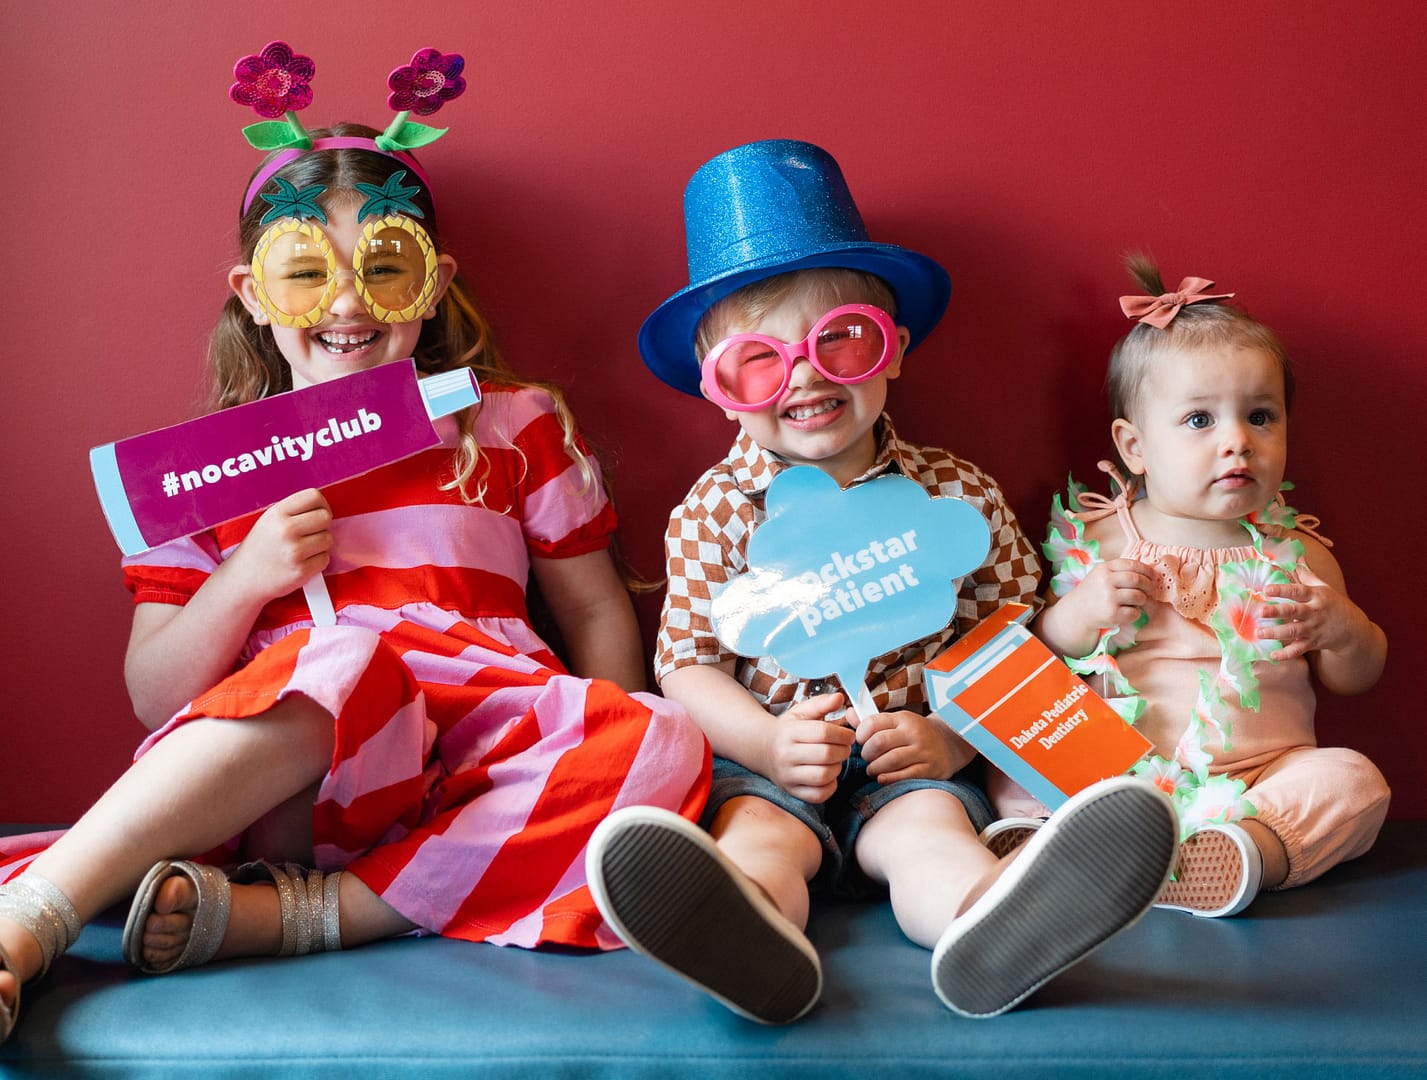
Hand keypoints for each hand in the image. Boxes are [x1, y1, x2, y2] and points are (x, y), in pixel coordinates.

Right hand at [222, 488, 333, 605]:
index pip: (314, 496)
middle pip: (325, 517)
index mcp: (277, 513)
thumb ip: (293, 512)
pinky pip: (325, 559)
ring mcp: (294, 551)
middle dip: (322, 525)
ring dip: (321, 545)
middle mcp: (286, 530)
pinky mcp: (301, 571)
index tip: (317, 513)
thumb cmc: (260, 549)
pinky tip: (302, 562)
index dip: (321, 505)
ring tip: (304, 549)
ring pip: (328, 538)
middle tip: (311, 534)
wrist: (242, 579)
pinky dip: (318, 561)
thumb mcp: (268, 521)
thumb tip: (323, 508)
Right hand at [765, 693, 855, 803]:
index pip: (823, 733)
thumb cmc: (788, 730)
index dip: (843, 734)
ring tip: (836, 760)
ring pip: (824, 775)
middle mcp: (785, 755)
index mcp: (788, 732)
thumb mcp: (801, 712)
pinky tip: (829, 775)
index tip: (849, 735)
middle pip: (826, 754)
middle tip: (846, 748)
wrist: (763, 749)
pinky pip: (818, 795)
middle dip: (843, 750)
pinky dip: (830, 786)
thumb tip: (840, 697)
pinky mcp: (791, 791)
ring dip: (838, 767)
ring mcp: (787, 776)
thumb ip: (821, 703)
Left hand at [855, 709, 971, 783]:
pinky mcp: (930, 769)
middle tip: (866, 758)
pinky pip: (905, 775)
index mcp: (903, 718)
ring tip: (872, 769)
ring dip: (875, 768)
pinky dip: (889, 778)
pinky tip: (882, 778)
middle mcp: (913, 733)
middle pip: (879, 742)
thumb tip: (848, 713)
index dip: (860, 734)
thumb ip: (871, 721)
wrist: (949, 744)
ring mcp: (923, 751)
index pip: (873, 723)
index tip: (860, 742)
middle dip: (866, 753)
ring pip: (890, 761)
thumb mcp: (897, 723)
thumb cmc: (914, 734)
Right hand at [1068, 558, 1153, 632]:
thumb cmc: (1094, 592)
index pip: (1132, 564)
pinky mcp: (1112, 614)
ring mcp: (1109, 598)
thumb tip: (1149, 571)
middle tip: (1151, 590)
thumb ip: (1120, 570)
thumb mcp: (1101, 574)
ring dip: (1142, 600)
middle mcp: (1106, 581)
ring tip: (1136, 602)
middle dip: (1149, 585)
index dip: (1147, 570)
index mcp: (1104, 568)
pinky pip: (1134, 613)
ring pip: (1138, 596)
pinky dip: (1135, 613)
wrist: (1077, 611)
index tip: (1153, 575)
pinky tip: (1128, 612)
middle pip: (1138, 580)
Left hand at [1261, 566, 1372, 661]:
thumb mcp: (1324, 587)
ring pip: (1293, 631)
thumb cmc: (1334, 604)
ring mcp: (1314, 628)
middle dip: (1277, 611)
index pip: (1298, 591)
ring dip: (1276, 633)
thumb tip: (1296, 556)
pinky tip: (1273, 655)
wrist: (1353, 629)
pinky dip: (1287, 654)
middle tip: (1260, 611)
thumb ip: (1307, 575)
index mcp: (1316, 596)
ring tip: (1259, 633)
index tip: (1266, 589)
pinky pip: (1299, 649)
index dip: (1282, 590)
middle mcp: (1314, 612)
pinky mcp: (1314, 643)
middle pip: (1294, 611)